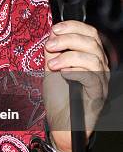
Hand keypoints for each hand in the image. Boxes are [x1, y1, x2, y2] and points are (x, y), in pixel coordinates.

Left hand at [43, 20, 109, 151]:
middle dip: (68, 39)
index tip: (55, 29)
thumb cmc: (59, 99)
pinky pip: (92, 77)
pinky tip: (63, 74)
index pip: (90, 33)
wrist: (60, 125)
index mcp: (90, 58)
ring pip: (93, 58)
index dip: (74, 27)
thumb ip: (53, 52)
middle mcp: (99, 68)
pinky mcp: (98, 96)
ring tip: (52, 65)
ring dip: (68, 57)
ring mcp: (101, 82)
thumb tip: (52, 34)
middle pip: (93, 42)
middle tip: (50, 46)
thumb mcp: (51, 69)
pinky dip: (75, 71)